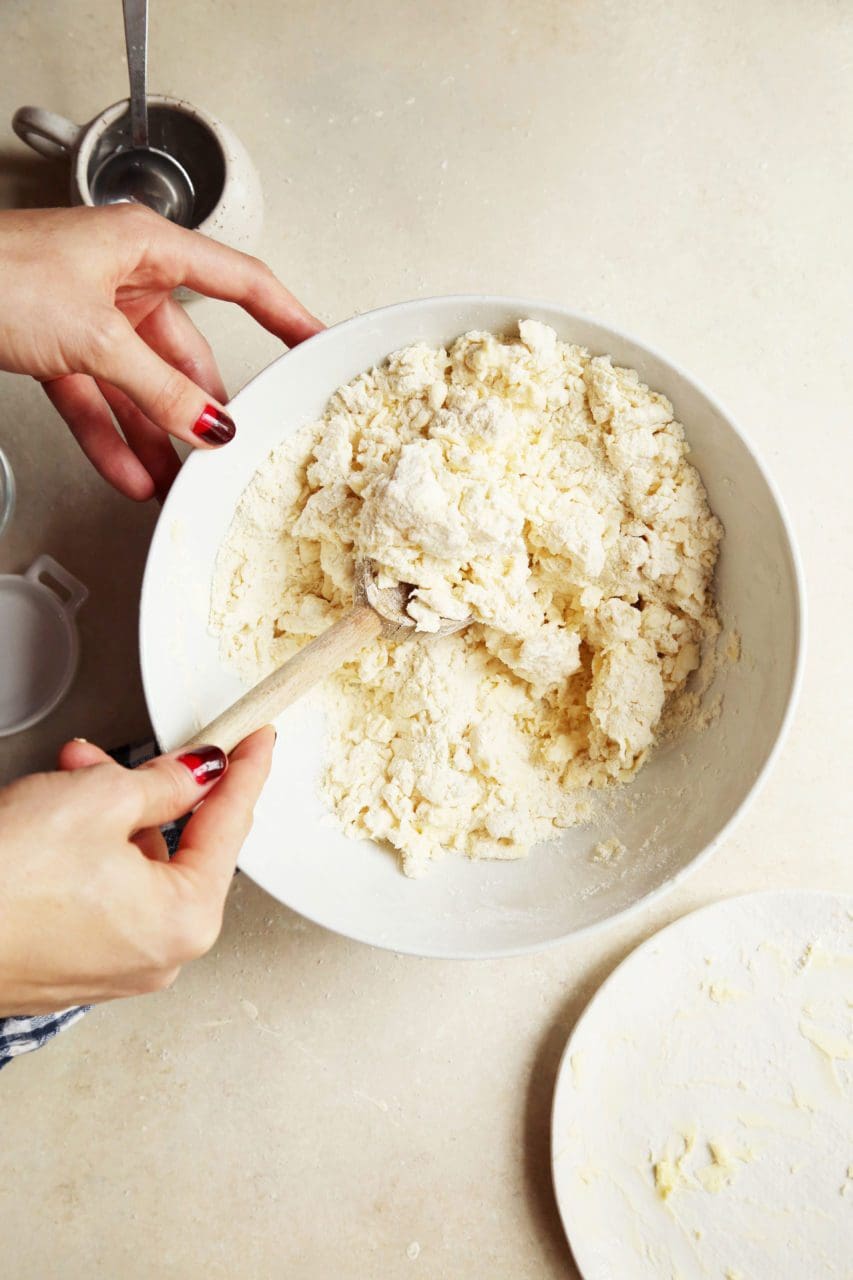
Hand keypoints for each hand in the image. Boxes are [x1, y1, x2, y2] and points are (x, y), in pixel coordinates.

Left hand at [0, 205, 322, 500]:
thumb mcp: (95, 335)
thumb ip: (159, 387)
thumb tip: (209, 423)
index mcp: (146, 246)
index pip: (240, 281)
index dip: (287, 315)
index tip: (319, 344)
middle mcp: (121, 277)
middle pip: (187, 351)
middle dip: (202, 406)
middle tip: (228, 447)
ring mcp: (88, 315)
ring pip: (141, 385)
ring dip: (156, 436)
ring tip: (178, 480)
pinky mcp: (56, 347)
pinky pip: (98, 401)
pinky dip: (113, 438)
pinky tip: (129, 473)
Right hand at [0, 728, 273, 1014]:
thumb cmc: (3, 885)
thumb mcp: (98, 801)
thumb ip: (164, 783)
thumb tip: (197, 773)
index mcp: (184, 921)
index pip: (231, 826)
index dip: (245, 771)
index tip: (257, 741)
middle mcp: (157, 956)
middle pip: (177, 846)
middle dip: (146, 789)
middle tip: (116, 757)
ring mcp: (112, 965)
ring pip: (132, 865)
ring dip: (105, 813)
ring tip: (65, 779)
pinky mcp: (69, 963)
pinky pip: (99, 893)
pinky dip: (84, 850)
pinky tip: (47, 818)